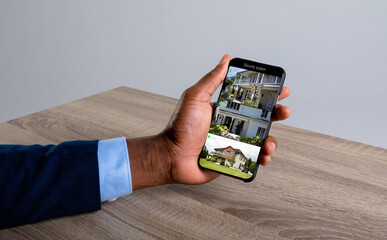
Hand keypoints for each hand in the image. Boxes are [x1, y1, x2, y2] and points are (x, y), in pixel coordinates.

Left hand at [127, 54, 289, 189]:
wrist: (172, 157)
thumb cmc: (180, 127)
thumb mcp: (196, 98)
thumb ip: (211, 80)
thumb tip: (225, 59)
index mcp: (224, 109)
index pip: (249, 99)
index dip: (266, 94)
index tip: (280, 90)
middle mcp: (231, 125)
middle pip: (260, 118)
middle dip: (276, 114)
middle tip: (284, 111)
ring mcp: (233, 142)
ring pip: (260, 139)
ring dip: (271, 140)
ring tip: (269, 143)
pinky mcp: (233, 158)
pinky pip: (252, 157)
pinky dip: (262, 158)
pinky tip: (263, 157)